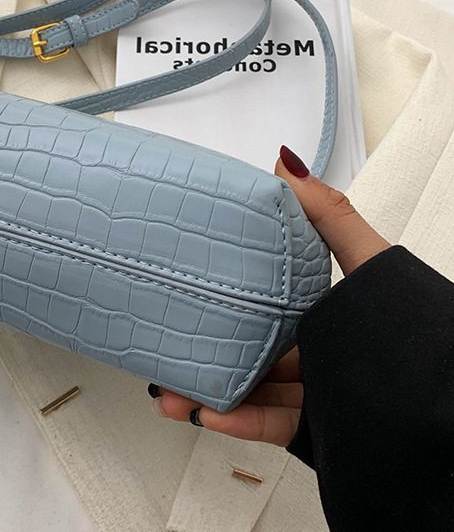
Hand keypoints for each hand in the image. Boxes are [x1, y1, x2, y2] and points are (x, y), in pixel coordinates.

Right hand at [148, 144, 389, 445]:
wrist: (447, 403)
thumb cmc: (413, 325)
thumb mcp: (366, 259)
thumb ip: (328, 214)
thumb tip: (287, 165)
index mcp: (320, 308)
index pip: (261, 302)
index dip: (223, 301)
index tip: (187, 296)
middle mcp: (315, 348)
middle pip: (247, 350)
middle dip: (202, 354)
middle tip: (166, 353)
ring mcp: (315, 389)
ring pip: (251, 391)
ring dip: (207, 394)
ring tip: (172, 392)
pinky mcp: (320, 427)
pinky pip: (270, 424)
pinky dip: (238, 421)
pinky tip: (208, 413)